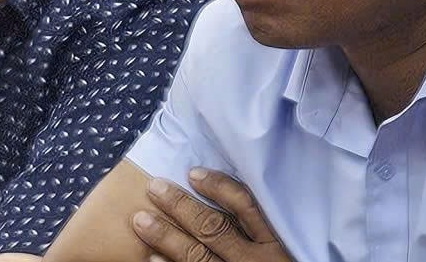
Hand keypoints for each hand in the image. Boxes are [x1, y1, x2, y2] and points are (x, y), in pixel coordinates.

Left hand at [133, 170, 293, 261]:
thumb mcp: (284, 251)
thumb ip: (262, 231)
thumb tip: (227, 205)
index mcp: (272, 244)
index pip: (245, 207)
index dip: (218, 187)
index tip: (194, 173)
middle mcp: (252, 260)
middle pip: (212, 227)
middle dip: (181, 206)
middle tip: (155, 188)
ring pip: (196, 254)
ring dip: (165, 236)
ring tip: (141, 220)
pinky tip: (150, 260)